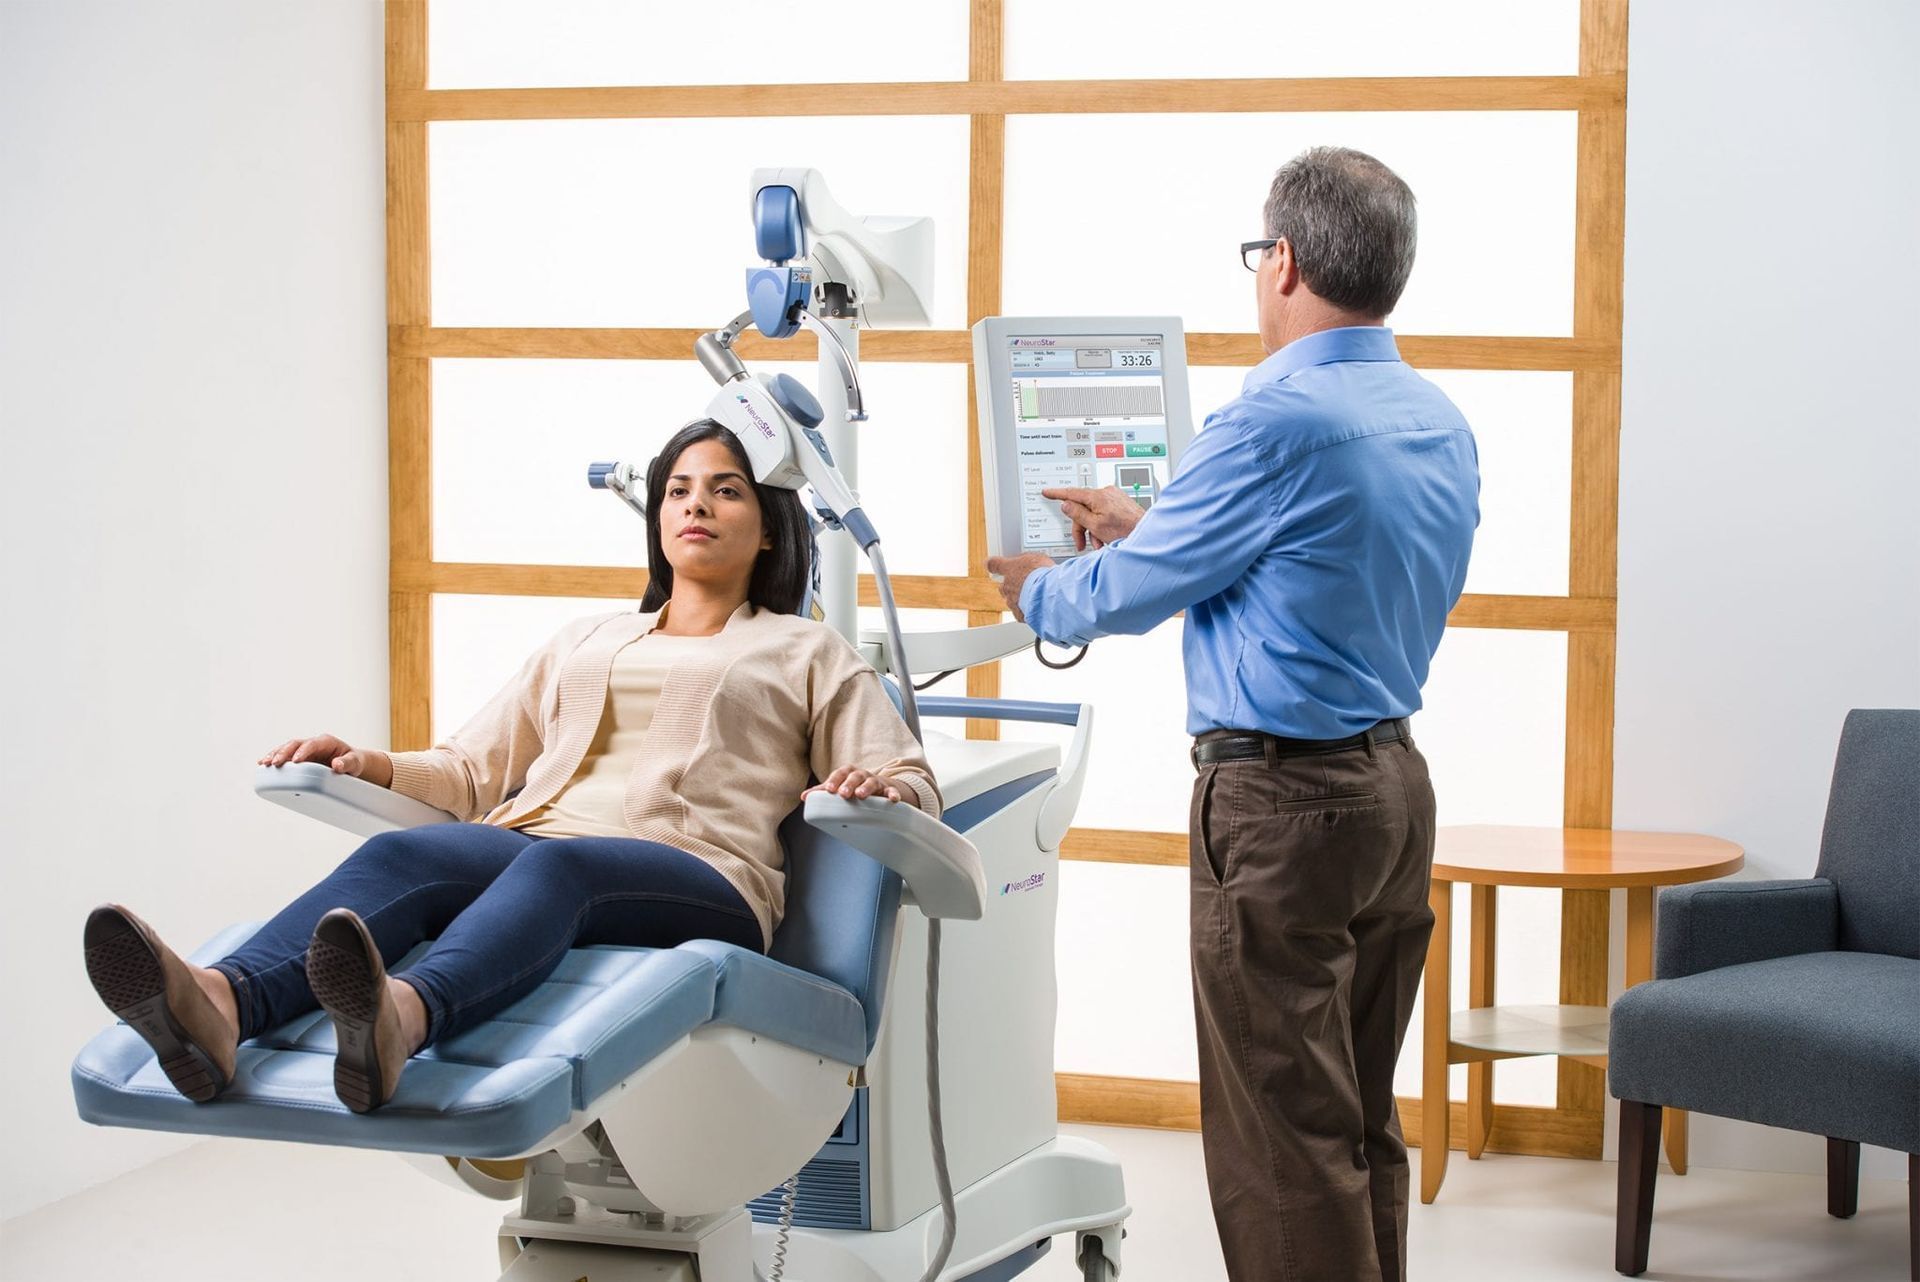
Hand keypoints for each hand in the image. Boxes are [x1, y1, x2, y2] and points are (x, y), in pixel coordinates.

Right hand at [259, 735, 392, 788]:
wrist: (351, 764)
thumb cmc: (354, 762)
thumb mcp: (355, 763)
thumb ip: (348, 763)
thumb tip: (337, 765)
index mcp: (326, 742)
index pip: (312, 744)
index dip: (303, 751)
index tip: (296, 760)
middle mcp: (313, 743)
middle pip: (295, 744)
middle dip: (284, 752)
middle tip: (275, 763)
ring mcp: (304, 750)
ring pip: (286, 749)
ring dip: (274, 754)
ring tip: (264, 763)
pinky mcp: (298, 757)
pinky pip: (284, 756)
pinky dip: (274, 758)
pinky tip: (263, 765)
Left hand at [804, 766, 905, 804]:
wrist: (878, 786)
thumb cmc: (854, 787)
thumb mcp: (839, 786)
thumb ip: (822, 791)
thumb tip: (803, 797)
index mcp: (848, 773)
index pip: (840, 773)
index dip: (834, 780)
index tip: (828, 789)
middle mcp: (862, 775)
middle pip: (855, 776)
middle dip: (849, 784)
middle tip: (843, 794)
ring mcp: (875, 782)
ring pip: (871, 782)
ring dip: (866, 788)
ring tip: (861, 795)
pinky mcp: (888, 789)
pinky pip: (891, 791)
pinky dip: (892, 794)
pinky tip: (892, 800)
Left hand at [984, 552, 1054, 620]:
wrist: (1049, 593)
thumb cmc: (1043, 574)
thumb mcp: (1036, 558)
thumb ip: (1027, 561)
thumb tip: (1029, 562)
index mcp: (1009, 569)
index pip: (994, 564)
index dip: (993, 565)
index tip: (992, 565)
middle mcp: (1006, 586)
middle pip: (1003, 586)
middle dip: (1013, 585)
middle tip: (1026, 583)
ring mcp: (1011, 602)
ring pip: (1012, 601)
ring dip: (1021, 599)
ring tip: (1036, 597)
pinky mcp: (1019, 614)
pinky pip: (1021, 613)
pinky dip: (1028, 610)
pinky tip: (1038, 607)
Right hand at [1039, 485, 1145, 550]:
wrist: (1148, 535)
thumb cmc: (1126, 531)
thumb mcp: (1095, 525)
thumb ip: (1078, 513)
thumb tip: (1066, 504)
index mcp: (1098, 496)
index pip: (1071, 492)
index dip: (1057, 493)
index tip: (1047, 492)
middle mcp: (1106, 493)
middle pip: (1082, 507)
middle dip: (1081, 527)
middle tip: (1081, 543)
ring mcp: (1114, 497)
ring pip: (1093, 512)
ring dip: (1092, 529)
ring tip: (1098, 544)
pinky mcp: (1120, 503)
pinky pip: (1103, 512)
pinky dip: (1101, 525)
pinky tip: (1105, 538)